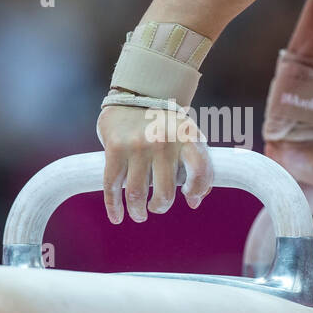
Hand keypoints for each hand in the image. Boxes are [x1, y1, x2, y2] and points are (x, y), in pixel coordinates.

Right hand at [98, 104, 213, 224]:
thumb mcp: (189, 137)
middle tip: (156, 208)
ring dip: (138, 211)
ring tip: (139, 214)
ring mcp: (137, 146)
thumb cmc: (168, 124)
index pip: (200, 171)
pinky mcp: (115, 149)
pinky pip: (112, 186)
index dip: (198, 189)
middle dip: (160, 206)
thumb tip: (194, 202)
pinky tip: (117, 217)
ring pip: (137, 193)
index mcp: (187, 137)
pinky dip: (114, 206)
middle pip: (164, 192)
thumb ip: (197, 167)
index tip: (190, 197)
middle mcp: (163, 142)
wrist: (138, 94)